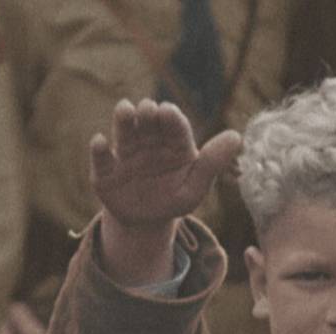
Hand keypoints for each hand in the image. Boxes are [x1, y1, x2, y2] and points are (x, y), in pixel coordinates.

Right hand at [90, 98, 241, 284]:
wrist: (145, 222)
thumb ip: (212, 163)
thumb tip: (237, 136)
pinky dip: (99, 150)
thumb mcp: (195, 187)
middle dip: (147, 113)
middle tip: (148, 109)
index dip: (171, 118)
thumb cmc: (173, 200)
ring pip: (124, 132)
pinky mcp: (105, 170)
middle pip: (147, 123)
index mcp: (174, 144)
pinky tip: (100, 142)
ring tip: (125, 109)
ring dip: (124, 120)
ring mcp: (125, 154)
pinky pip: (101, 158)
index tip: (168, 111)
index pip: (175, 127)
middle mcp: (149, 142)